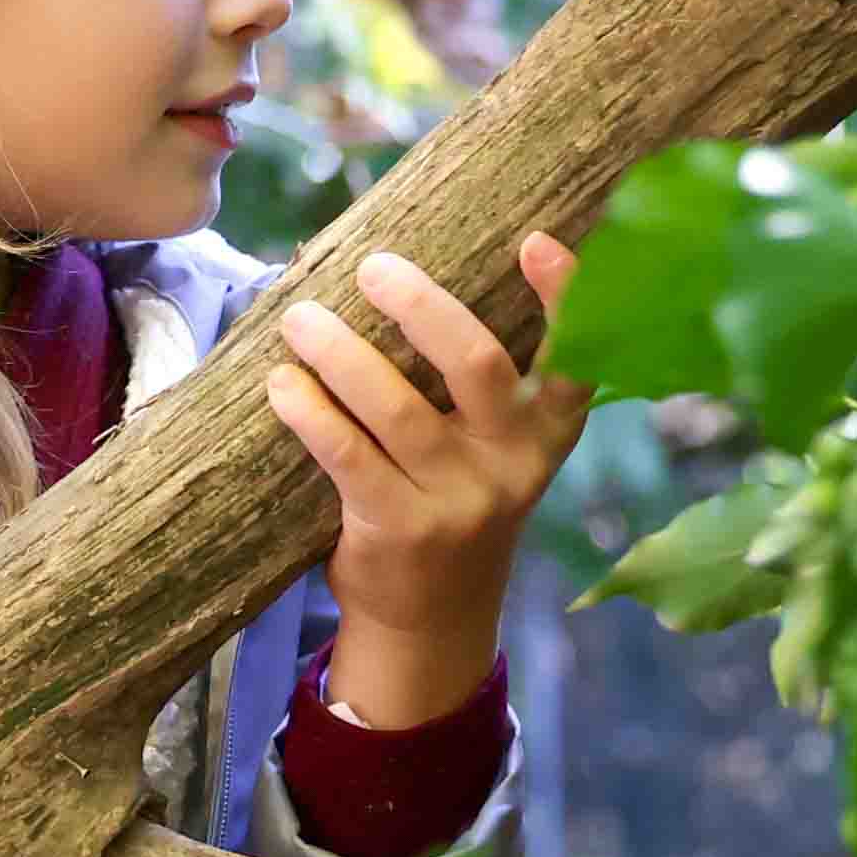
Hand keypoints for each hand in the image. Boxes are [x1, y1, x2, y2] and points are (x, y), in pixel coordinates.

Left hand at [261, 238, 587, 732]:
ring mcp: (458, 500)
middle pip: (478, 365)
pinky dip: (310, 411)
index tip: (536, 240)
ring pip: (397, 407)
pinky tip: (282, 384)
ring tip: (301, 319)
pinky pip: (347, 454)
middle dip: (422, 307)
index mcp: (548, 432)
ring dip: (341, 352)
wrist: (434, 616)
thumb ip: (476, 382)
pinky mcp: (399, 528)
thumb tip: (394, 274)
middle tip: (373, 267)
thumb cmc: (455, 501)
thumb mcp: (495, 449)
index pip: (574, 359)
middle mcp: (513, 463)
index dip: (565, 296)